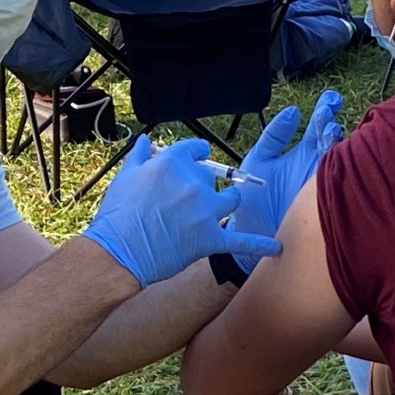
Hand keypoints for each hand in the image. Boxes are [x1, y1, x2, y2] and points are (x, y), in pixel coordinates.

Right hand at [81, 137, 281, 287]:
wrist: (117, 252)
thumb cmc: (117, 215)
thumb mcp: (125, 177)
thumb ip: (140, 156)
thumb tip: (145, 141)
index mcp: (172, 164)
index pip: (195, 150)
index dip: (197, 154)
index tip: (199, 157)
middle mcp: (193, 183)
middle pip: (212, 176)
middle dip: (204, 186)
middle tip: (189, 200)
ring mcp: (205, 211)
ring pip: (231, 199)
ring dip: (228, 202)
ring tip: (219, 210)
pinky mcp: (210, 239)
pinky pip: (240, 241)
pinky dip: (259, 245)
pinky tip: (276, 248)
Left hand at [227, 90, 343, 272]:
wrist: (249, 236)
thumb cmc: (252, 199)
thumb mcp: (258, 161)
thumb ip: (274, 136)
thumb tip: (294, 111)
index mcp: (300, 154)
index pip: (317, 127)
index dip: (325, 111)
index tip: (329, 100)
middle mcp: (316, 166)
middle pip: (333, 139)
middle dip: (333, 123)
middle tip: (331, 111)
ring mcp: (322, 183)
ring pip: (339, 158)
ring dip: (336, 143)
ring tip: (331, 131)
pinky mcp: (324, 201)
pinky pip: (338, 183)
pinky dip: (341, 168)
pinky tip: (337, 154)